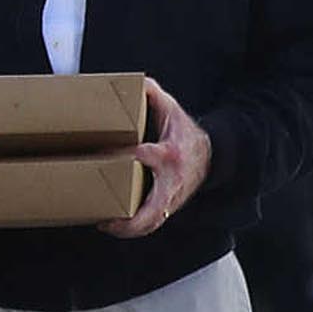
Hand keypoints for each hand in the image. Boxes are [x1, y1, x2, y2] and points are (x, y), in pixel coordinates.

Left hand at [102, 78, 214, 237]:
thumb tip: (133, 82)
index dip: (119, 156)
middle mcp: (171, 180)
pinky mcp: (169, 206)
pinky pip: (152, 222)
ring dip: (129, 229)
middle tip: (104, 218)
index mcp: (169, 154)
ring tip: (105, 225)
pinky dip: (134, 228)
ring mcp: (171, 197)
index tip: (100, 156)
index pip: (141, 156)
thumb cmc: (185, 132)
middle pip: (151, 209)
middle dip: (128, 220)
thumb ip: (152, 94)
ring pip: (152, 223)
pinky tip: (114, 224)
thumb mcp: (172, 110)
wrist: (213, 156)